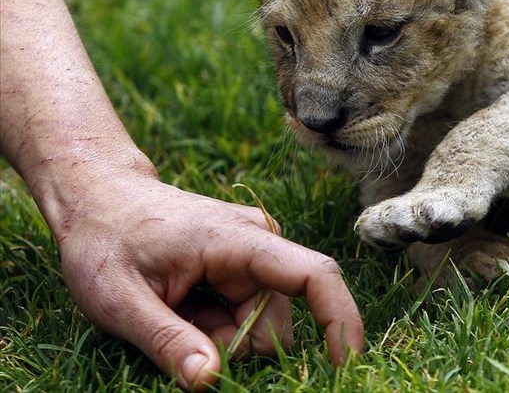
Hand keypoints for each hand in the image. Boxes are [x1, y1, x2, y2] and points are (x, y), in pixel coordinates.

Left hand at [54, 168, 363, 390]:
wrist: (96, 198)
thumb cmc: (103, 241)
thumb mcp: (119, 299)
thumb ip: (167, 340)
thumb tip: (210, 380)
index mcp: (238, 240)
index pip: (312, 276)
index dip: (339, 320)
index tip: (347, 363)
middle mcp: (259, 243)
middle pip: (276, 323)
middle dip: (234, 347)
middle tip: (175, 330)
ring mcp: (252, 256)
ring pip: (258, 327)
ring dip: (219, 340)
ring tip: (171, 314)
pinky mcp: (243, 268)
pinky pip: (245, 318)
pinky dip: (214, 329)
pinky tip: (179, 308)